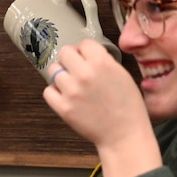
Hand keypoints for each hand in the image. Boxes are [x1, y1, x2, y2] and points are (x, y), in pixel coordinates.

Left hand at [42, 40, 161, 176]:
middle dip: (70, 60)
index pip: (84, 43)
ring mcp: (71, 91)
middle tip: (76, 69)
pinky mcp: (63, 107)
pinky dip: (55, 93)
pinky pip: (48, 91)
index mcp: (102, 62)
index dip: (86, 51)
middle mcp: (84, 73)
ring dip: (61, 76)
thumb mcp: (122, 75)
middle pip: (64, 53)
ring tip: (72, 85)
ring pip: (53, 71)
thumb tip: (88, 54)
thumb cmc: (128, 106)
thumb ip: (104, 61)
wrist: (124, 133)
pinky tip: (66, 97)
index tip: (88, 58)